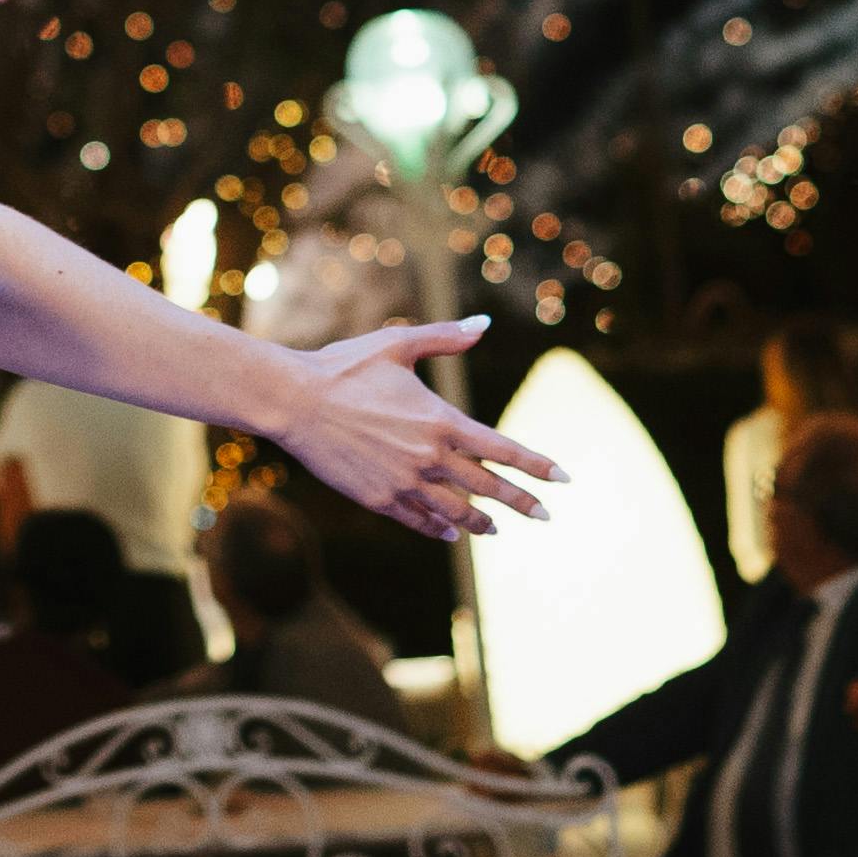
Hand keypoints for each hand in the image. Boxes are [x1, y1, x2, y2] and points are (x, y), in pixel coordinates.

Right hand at [262, 322, 558, 541]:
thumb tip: (484, 324)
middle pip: (488, 487)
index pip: (503, 450)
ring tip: (497, 529)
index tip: (563, 479)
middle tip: (546, 516)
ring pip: (456, 511)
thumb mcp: (398, 344)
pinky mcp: (378, 498)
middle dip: (522, 502)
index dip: (536, 465)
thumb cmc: (345, 366)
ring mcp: (404, 482)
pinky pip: (419, 520)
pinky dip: (439, 528)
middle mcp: (429, 457)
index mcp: (440, 420)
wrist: (294, 401)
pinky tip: (450, 532)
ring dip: (481, 522)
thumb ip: (445, 338)